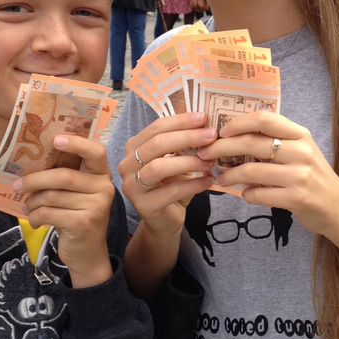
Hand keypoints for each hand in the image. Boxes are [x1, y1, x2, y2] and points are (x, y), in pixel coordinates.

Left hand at [14, 134, 116, 287]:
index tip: (55, 140)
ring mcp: (96, 206)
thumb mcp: (77, 194)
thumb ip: (65, 177)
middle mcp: (104, 188)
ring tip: (28, 206)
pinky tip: (35, 220)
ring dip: (33, 202)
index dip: (76, 143)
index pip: (96, 152)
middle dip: (35, 179)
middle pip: (63, 176)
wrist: (88, 253)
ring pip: (52, 196)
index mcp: (102, 175)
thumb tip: (31, 161)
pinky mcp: (83, 223)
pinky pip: (48, 213)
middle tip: (17, 185)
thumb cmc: (77, 216)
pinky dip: (35, 217)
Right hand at [119, 111, 216, 239]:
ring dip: (189, 162)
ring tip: (210, 161)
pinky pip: (171, 191)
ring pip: (159, 167)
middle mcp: (127, 164)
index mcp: (134, 147)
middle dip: (187, 137)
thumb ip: (184, 143)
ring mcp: (132, 186)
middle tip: (211, 136)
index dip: (181, 121)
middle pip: (156, 144)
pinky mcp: (144, 206)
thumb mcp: (176, 159)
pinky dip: (193, 185)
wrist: (165, 220)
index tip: (204, 118)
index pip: (156, 127)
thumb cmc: (172, 185)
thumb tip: (206, 123)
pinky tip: (208, 181)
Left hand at [197, 111, 338, 237]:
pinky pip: (260, 194)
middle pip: (251, 143)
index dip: (238, 122)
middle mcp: (301, 151)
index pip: (264, 119)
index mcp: (300, 135)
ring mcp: (300, 175)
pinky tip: (245, 194)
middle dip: (222, 147)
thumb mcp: (301, 152)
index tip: (221, 130)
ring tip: (221, 178)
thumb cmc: (314, 178)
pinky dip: (247, 194)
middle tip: (206, 154)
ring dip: (229, 175)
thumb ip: (276, 142)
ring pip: (252, 170)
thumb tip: (235, 135)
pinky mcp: (297, 198)